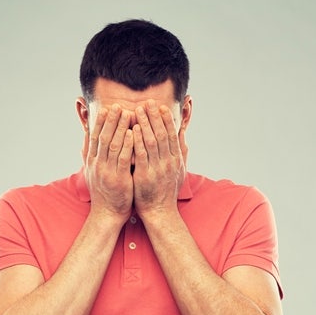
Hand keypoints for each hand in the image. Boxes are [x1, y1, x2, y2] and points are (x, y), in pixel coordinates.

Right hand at [83, 104, 134, 221]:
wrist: (107, 214)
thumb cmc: (105, 192)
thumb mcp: (94, 171)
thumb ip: (92, 154)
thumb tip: (89, 137)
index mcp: (92, 161)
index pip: (95, 136)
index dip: (101, 121)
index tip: (106, 108)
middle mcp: (97, 164)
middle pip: (103, 137)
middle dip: (111, 120)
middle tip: (117, 105)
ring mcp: (107, 171)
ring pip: (113, 145)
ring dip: (120, 127)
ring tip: (127, 113)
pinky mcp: (118, 179)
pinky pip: (123, 159)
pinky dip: (127, 145)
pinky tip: (132, 134)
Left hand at [132, 100, 184, 216]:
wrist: (159, 212)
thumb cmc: (166, 190)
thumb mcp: (178, 170)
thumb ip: (180, 152)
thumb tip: (182, 134)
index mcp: (175, 160)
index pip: (172, 135)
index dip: (166, 119)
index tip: (161, 106)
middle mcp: (168, 162)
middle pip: (162, 134)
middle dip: (155, 117)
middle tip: (148, 102)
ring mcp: (157, 169)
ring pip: (152, 141)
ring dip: (145, 124)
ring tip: (137, 110)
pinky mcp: (144, 176)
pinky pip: (141, 155)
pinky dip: (137, 141)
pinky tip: (133, 130)